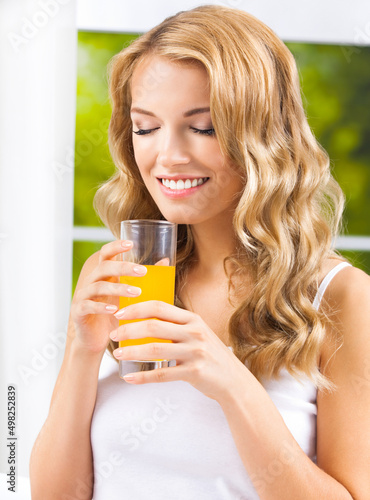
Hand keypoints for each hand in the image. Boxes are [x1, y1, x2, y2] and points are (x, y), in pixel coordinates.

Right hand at [69, 240, 146, 353]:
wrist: (95, 340)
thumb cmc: (115, 314)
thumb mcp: (130, 296)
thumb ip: (143, 279)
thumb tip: (165, 261)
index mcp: (104, 275)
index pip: (106, 254)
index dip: (115, 246)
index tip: (131, 243)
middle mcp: (92, 282)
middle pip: (104, 267)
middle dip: (123, 267)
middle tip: (142, 271)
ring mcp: (83, 296)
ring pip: (98, 286)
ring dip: (118, 288)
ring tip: (136, 292)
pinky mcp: (78, 312)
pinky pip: (87, 305)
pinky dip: (101, 307)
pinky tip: (114, 309)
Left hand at [109, 300, 248, 402]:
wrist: (233, 380)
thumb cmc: (209, 354)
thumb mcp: (197, 333)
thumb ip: (176, 325)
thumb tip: (145, 319)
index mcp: (192, 319)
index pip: (159, 307)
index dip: (136, 309)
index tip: (119, 314)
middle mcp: (194, 332)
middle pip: (154, 326)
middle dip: (129, 329)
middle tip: (114, 335)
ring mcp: (195, 352)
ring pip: (155, 349)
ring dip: (132, 351)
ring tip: (118, 354)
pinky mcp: (194, 372)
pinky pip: (162, 374)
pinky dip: (143, 376)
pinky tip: (129, 377)